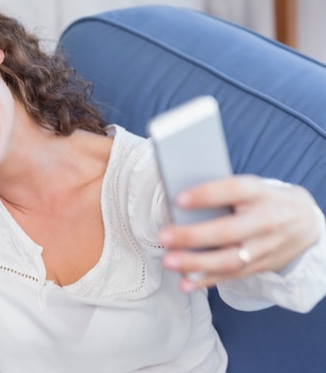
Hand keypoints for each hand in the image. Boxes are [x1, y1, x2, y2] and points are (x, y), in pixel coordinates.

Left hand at [158, 175, 322, 291]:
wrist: (305, 222)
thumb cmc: (263, 199)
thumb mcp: (251, 187)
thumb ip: (222, 193)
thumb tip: (179, 204)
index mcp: (260, 193)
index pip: (234, 190)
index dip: (207, 195)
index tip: (179, 198)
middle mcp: (265, 221)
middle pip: (228, 231)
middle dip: (193, 236)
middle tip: (164, 237)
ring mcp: (265, 247)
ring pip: (229, 260)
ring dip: (196, 264)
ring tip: (169, 262)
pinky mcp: (261, 266)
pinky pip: (231, 276)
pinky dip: (206, 281)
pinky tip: (185, 283)